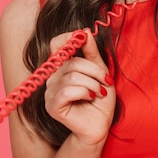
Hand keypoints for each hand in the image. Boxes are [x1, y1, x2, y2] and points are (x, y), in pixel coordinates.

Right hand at [44, 29, 115, 146]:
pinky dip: (84, 92)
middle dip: (95, 70)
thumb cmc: (100, 99)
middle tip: (106, 81)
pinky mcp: (52, 105)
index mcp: (63, 66)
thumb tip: (85, 31)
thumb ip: (92, 53)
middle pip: (72, 62)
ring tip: (99, 92)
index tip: (84, 38)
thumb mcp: (100, 71)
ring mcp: (50, 92)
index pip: (56, 43)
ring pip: (72, 77)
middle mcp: (53, 77)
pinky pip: (66, 91)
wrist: (100, 125)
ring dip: (93, 84)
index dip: (69, 37)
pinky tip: (90, 98)